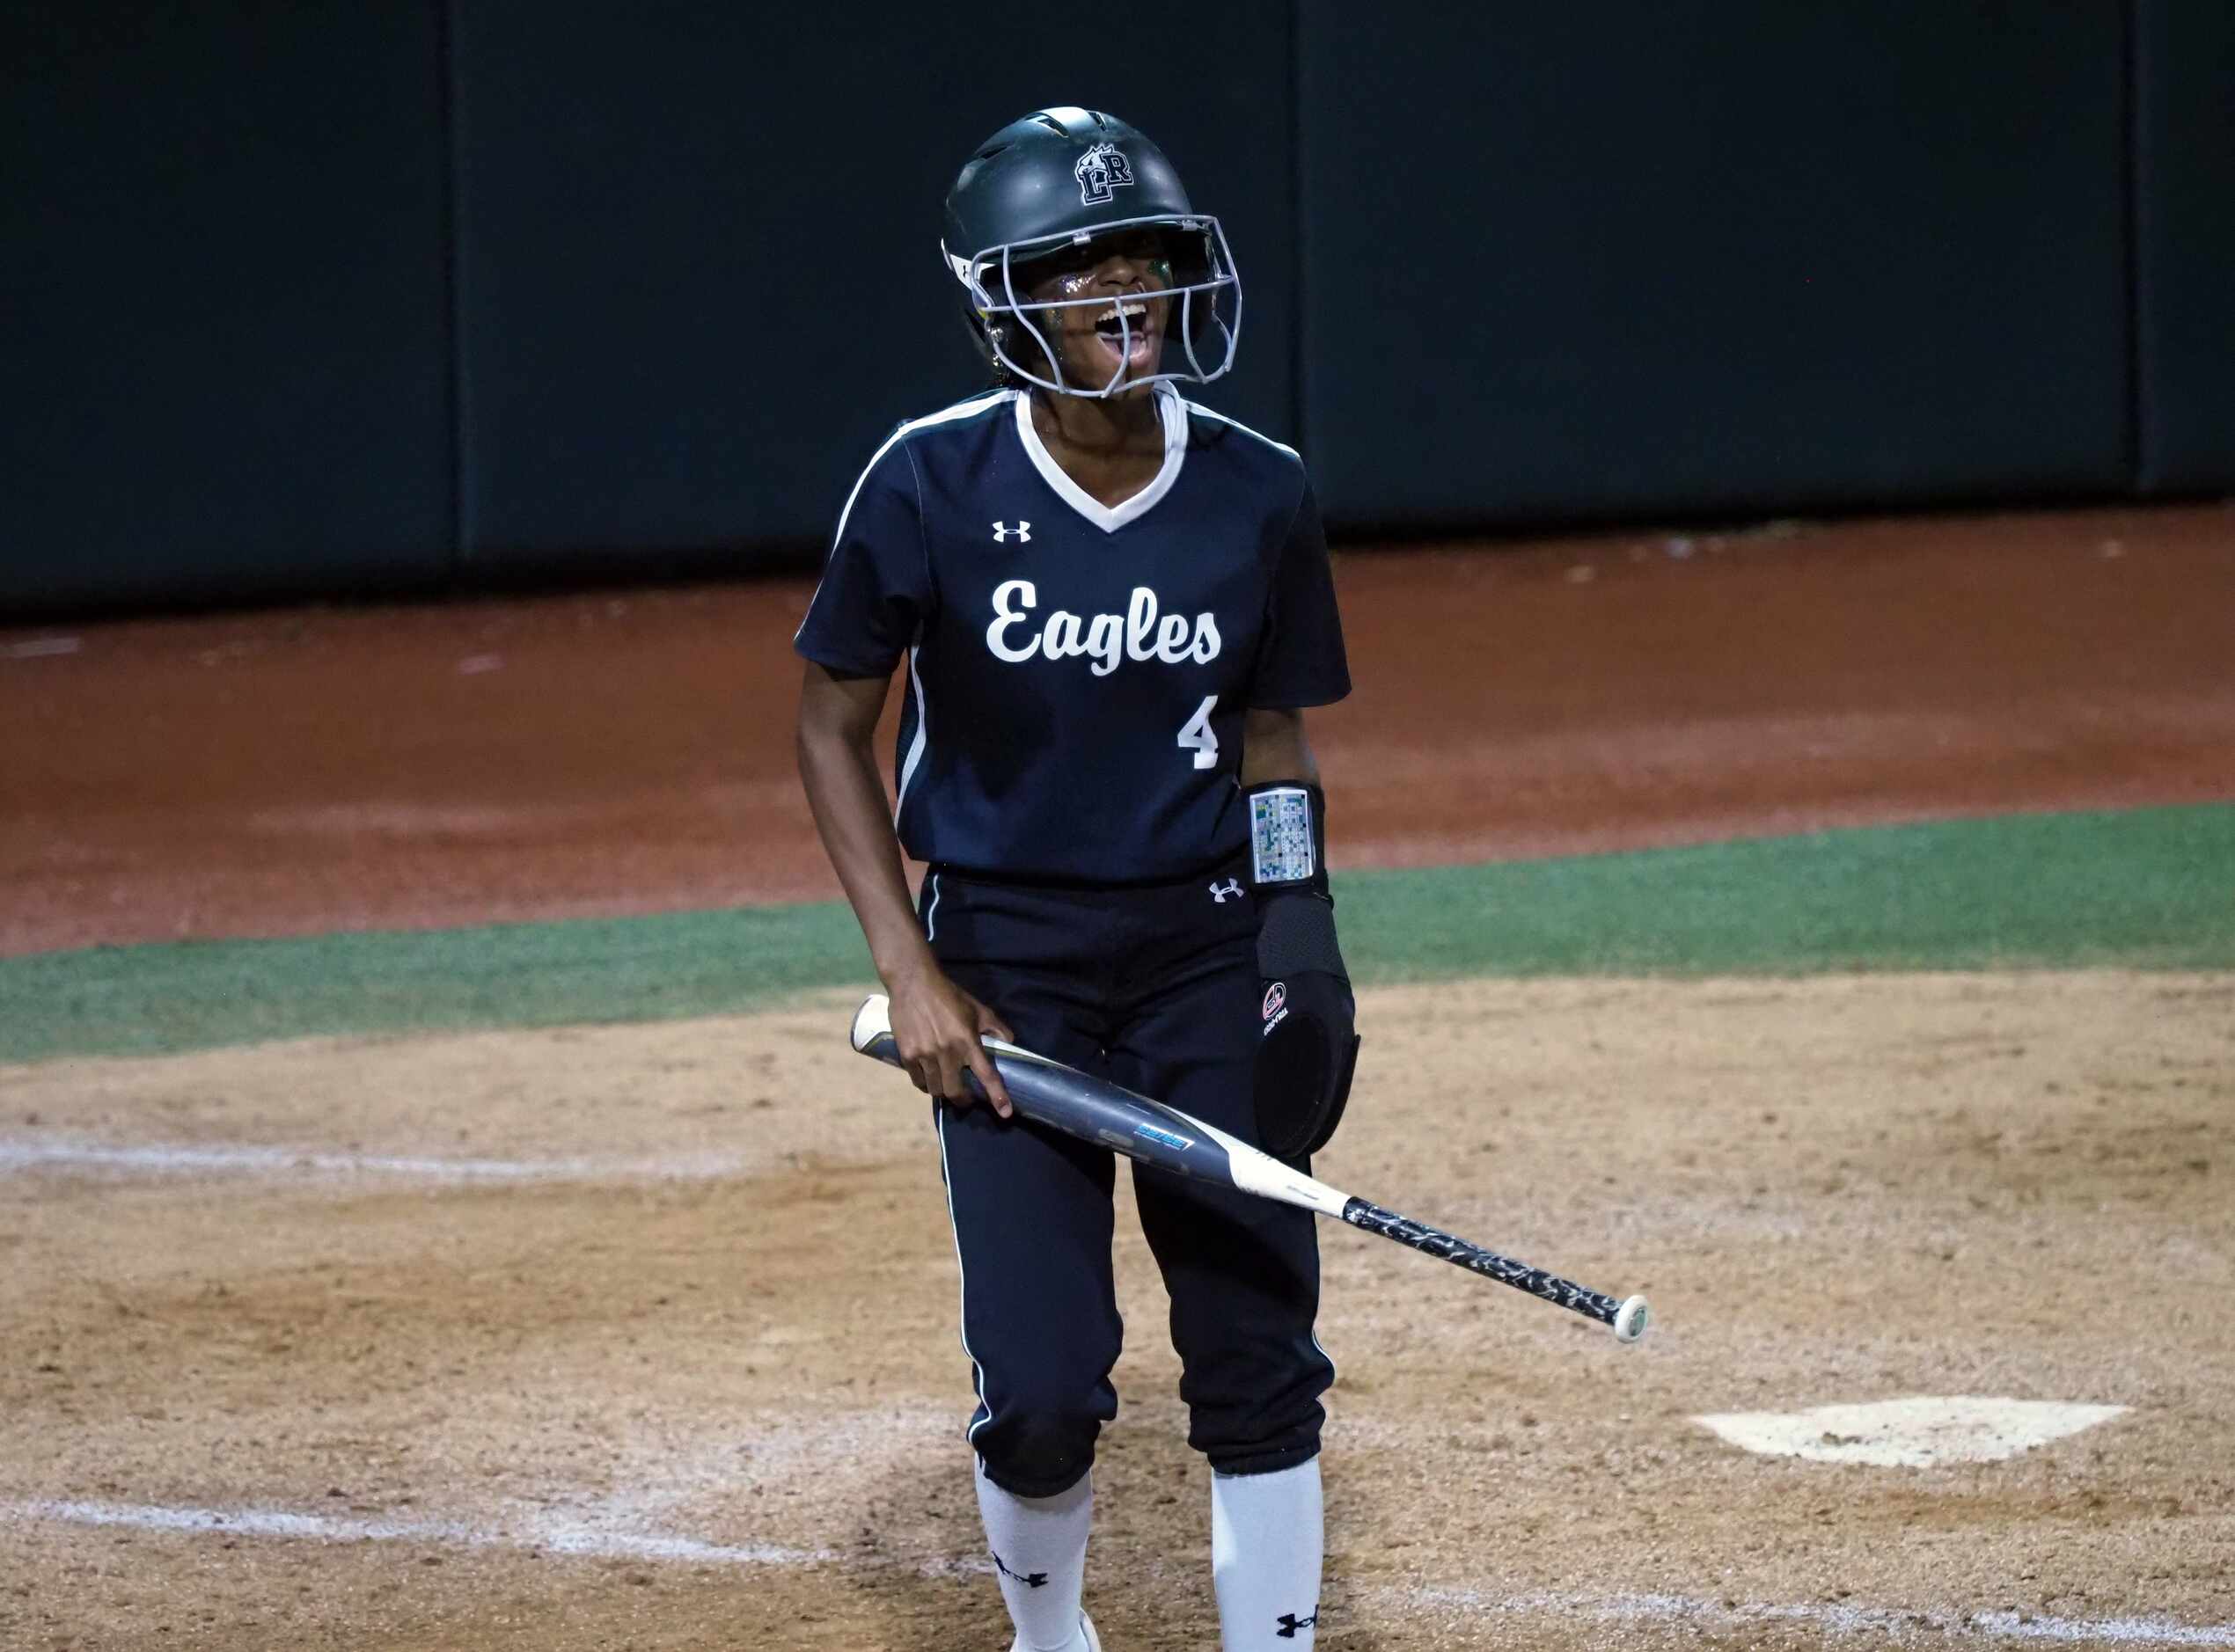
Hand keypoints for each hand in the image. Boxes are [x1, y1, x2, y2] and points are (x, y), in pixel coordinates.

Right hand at [883, 960, 1015, 1116]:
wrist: (913, 982)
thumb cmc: (948, 995)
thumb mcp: (977, 1008)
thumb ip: (995, 1026)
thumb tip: (1009, 1042)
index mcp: (967, 1041)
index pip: (986, 1074)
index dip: (997, 1096)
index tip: (1006, 1112)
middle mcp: (946, 1052)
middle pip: (955, 1092)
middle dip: (963, 1100)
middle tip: (966, 1098)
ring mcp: (924, 1055)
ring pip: (936, 1089)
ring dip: (943, 1092)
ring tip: (946, 1085)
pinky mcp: (907, 1054)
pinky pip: (918, 1081)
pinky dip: (926, 1084)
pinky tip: (929, 1078)